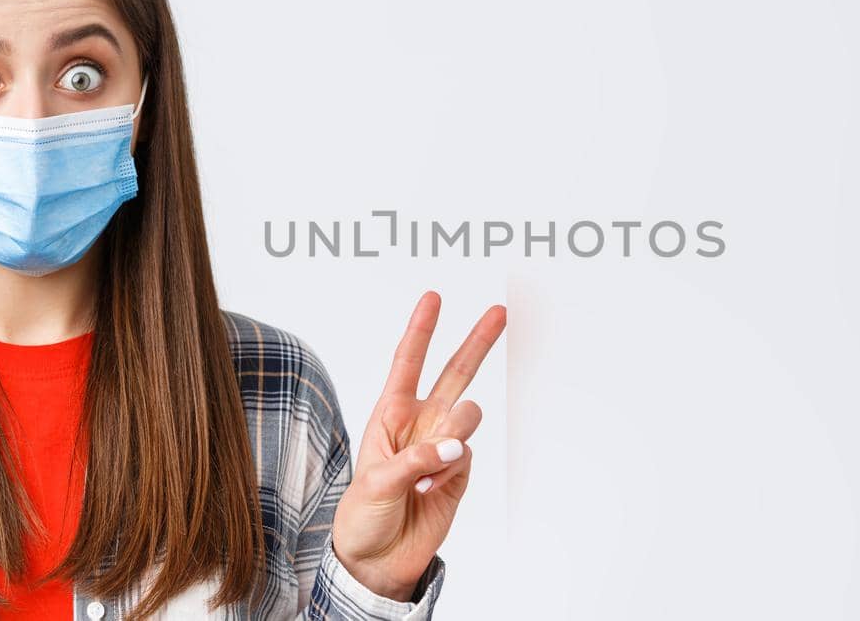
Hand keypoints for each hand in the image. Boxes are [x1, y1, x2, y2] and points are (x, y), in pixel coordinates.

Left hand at [329, 290, 505, 601]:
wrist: (377, 561)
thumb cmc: (362, 516)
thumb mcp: (374, 482)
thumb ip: (415, 459)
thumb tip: (453, 447)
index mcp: (390, 415)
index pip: (407, 364)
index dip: (421, 330)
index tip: (433, 298)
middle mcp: (421, 424)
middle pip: (455, 373)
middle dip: (477, 342)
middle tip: (498, 314)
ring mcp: (443, 447)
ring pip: (467, 416)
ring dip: (455, 432)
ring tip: (432, 465)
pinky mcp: (459, 473)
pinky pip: (468, 456)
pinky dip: (451, 471)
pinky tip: (430, 490)